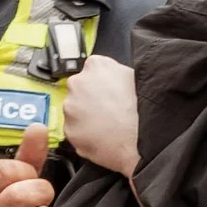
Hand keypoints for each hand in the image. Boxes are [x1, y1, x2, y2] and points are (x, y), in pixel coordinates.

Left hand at [61, 56, 139, 177]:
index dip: (101, 82)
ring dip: (85, 115)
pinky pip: (74, 128)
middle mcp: (77, 83)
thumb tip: (111, 74)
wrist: (135, 141)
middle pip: (79, 88)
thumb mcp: (134, 77)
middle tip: (107, 109)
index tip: (107, 91)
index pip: (92, 68)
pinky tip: (99, 134)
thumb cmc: (138, 110)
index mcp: (95, 66)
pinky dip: (84, 132)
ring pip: (75, 109)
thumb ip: (115, 72)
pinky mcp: (68, 128)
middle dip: (89, 98)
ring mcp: (70, 106)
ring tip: (105, 124)